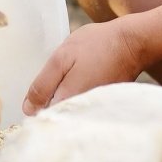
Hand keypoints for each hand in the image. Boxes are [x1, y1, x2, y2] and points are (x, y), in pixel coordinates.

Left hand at [22, 19, 145, 115]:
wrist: (133, 43)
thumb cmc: (97, 46)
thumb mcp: (61, 59)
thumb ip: (43, 85)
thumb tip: (28, 109)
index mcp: (67, 103)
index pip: (43, 118)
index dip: (35, 108)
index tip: (35, 97)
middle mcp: (82, 114)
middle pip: (57, 118)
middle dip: (49, 106)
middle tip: (57, 80)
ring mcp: (95, 111)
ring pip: (71, 113)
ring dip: (64, 101)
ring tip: (72, 78)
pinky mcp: (105, 106)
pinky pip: (85, 108)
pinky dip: (79, 98)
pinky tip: (83, 79)